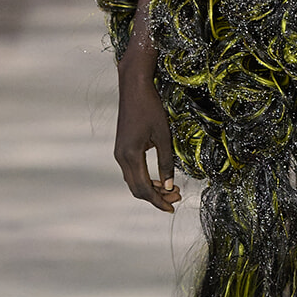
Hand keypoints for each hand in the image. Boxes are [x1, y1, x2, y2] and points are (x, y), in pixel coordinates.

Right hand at [115, 63, 180, 211]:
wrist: (134, 88)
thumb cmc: (150, 108)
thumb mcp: (163, 136)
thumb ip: (166, 162)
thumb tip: (169, 186)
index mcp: (131, 155)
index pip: (144, 188)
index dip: (158, 201)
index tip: (172, 208)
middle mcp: (121, 157)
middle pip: (136, 189)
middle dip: (156, 197)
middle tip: (177, 197)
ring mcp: (119, 153)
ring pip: (133, 181)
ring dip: (151, 188)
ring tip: (172, 188)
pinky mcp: (122, 148)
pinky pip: (132, 171)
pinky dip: (145, 179)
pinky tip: (160, 178)